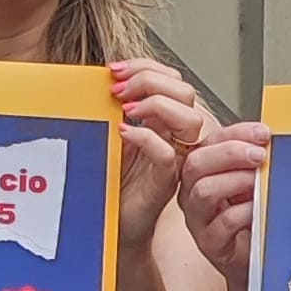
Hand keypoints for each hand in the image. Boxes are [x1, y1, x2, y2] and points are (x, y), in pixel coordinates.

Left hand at [109, 60, 209, 248]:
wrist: (113, 223)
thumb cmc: (113, 182)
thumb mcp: (110, 134)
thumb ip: (114, 108)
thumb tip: (102, 79)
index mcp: (163, 121)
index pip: (171, 80)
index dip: (146, 67)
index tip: (115, 70)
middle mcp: (174, 137)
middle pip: (185, 92)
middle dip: (150, 80)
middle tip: (119, 89)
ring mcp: (175, 158)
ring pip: (189, 119)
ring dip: (155, 104)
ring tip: (125, 109)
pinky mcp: (166, 181)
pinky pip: (166, 153)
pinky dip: (144, 137)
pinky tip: (123, 133)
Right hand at [179, 118, 270, 282]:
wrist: (251, 259)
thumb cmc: (248, 218)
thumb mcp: (249, 183)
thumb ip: (252, 161)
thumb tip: (269, 139)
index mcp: (201, 172)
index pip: (209, 142)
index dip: (236, 133)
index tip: (263, 133)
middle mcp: (192, 193)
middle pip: (196, 163)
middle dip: (231, 153)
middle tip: (259, 155)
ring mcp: (198, 219)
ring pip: (204, 191)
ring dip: (236, 180)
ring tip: (258, 180)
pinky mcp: (209, 244)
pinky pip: (223, 223)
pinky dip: (244, 211)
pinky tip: (258, 207)